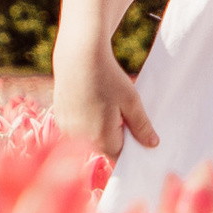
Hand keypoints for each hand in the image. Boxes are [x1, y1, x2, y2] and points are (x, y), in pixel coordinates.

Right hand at [50, 47, 158, 162]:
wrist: (78, 56)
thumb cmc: (108, 77)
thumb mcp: (131, 101)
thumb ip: (142, 126)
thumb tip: (152, 145)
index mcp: (101, 139)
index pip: (119, 155)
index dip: (130, 146)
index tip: (136, 133)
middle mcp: (81, 139)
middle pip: (103, 148)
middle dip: (115, 137)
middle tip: (123, 113)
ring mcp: (68, 130)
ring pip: (89, 138)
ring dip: (98, 129)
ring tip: (105, 105)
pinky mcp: (60, 119)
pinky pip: (77, 129)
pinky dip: (85, 121)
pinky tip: (91, 102)